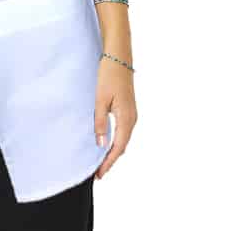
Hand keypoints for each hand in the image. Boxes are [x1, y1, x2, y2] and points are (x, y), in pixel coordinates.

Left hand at [93, 58, 136, 178]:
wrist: (119, 56)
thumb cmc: (109, 75)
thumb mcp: (100, 99)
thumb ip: (100, 122)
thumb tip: (100, 144)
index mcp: (126, 119)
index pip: (118, 148)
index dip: (108, 162)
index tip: (99, 174)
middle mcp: (132, 119)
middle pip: (122, 146)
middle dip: (111, 160)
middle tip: (98, 172)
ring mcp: (132, 113)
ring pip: (123, 139)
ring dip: (113, 151)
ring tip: (101, 161)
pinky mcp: (128, 108)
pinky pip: (123, 130)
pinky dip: (116, 140)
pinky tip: (108, 142)